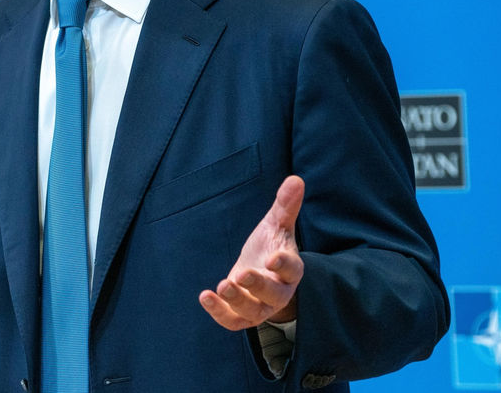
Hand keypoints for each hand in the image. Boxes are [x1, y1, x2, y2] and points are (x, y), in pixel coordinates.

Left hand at [199, 175, 305, 329]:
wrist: (262, 275)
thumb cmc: (269, 247)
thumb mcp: (276, 225)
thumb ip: (285, 206)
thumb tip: (295, 179)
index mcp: (290, 269)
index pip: (291, 269)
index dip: (284, 263)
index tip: (273, 256)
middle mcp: (278, 291)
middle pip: (273, 294)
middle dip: (258, 286)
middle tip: (241, 275)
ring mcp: (260, 306)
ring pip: (253, 312)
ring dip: (236, 302)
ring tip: (221, 286)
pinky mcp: (241, 315)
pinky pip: (233, 321)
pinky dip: (219, 313)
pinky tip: (205, 296)